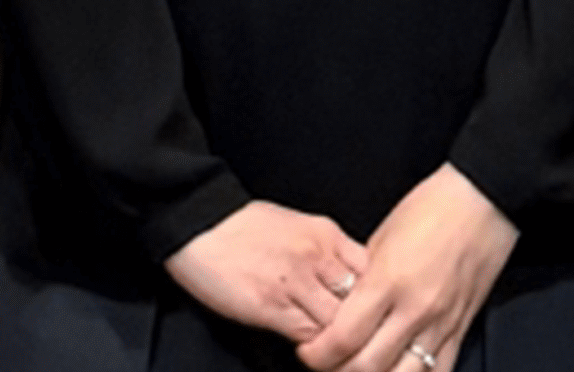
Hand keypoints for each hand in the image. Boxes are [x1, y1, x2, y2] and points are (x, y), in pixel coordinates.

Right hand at [163, 200, 373, 343]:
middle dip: (364, 323)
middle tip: (363, 340)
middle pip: (362, 300)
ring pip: (339, 322)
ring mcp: (296, 282)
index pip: (373, 271)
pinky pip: (309, 335)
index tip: (373, 312)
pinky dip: (314, 346)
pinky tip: (311, 349)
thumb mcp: (298, 226)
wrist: (198, 223)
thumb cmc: (243, 226)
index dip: (375, 297)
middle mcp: (317, 256)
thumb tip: (350, 279)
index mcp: (327, 235)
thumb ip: (327, 252)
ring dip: (340, 339)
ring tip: (338, 350)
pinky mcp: (271, 306)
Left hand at [299, 166, 518, 371]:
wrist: (483, 200)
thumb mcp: (381, 239)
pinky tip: (399, 370)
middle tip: (327, 362)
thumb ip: (361, 280)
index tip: (309, 351)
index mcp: (388, 280)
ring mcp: (441, 322)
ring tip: (360, 368)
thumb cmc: (432, 208)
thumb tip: (341, 308)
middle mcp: (415, 308)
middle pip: (367, 366)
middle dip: (337, 371)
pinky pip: (438, 371)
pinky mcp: (461, 328)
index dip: (317, 354)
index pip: (343, 339)